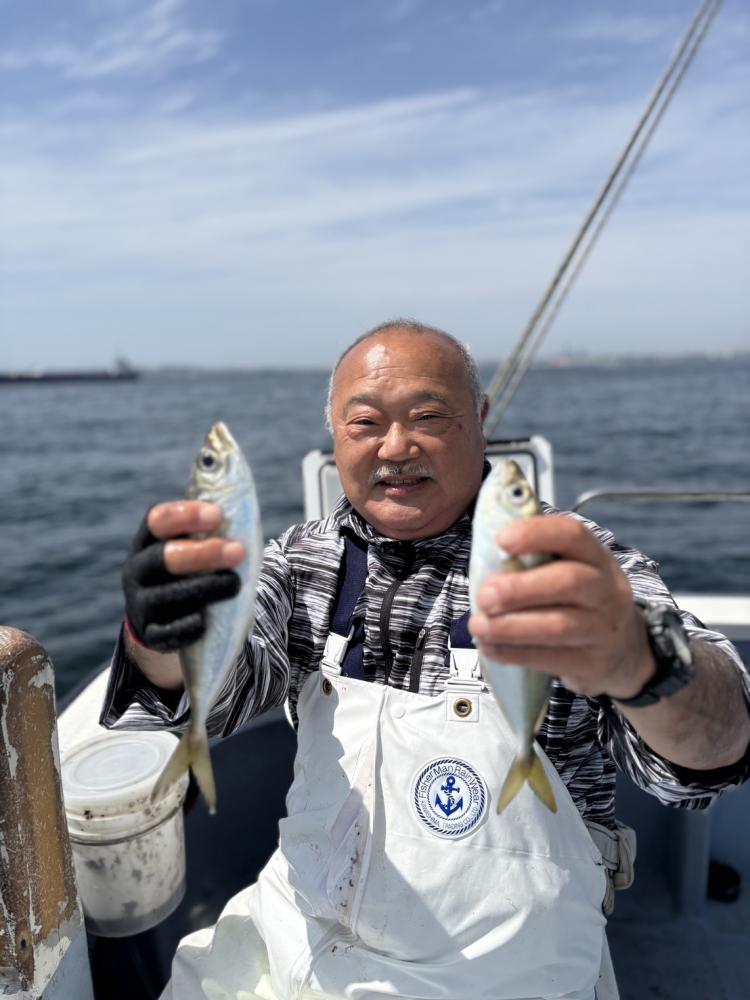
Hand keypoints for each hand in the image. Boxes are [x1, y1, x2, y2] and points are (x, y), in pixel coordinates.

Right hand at [122, 501, 245, 651]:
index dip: (185, 515)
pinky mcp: (149, 633)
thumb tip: (245, 516)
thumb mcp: (192, 549)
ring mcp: (139, 603)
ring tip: (235, 583)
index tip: (217, 515)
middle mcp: (137, 569)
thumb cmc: (189, 573)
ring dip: (204, 588)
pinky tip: (206, 620)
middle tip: (238, 552)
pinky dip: (187, 626)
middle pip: (163, 557)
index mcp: (147, 541)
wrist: (163, 619)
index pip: (158, 520)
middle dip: (202, 554)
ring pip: (165, 596)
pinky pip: (165, 632)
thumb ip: (209, 535)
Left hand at [468, 515, 654, 698]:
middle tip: (483, 595)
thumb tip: (484, 558)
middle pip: (568, 581)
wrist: (624, 651)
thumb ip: (535, 560)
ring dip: (511, 626)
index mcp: (596, 556)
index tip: (500, 540)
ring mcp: (603, 628)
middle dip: (519, 588)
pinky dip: (515, 653)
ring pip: (559, 625)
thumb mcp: (568, 571)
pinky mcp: (592, 662)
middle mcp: (607, 589)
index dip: (536, 534)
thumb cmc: (578, 601)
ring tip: (479, 625)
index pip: (572, 534)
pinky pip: (551, 658)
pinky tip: (491, 647)